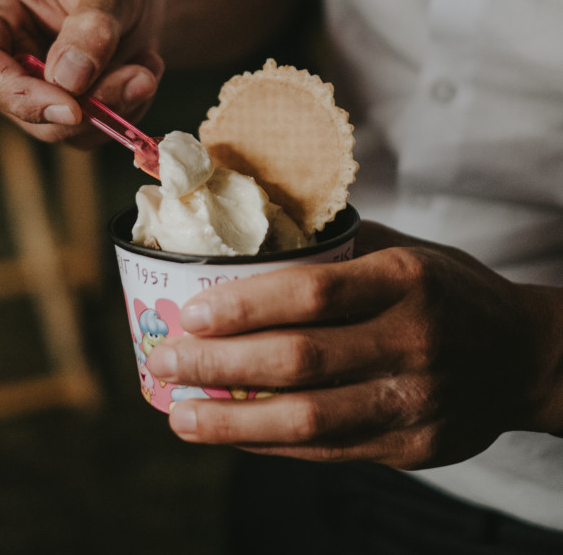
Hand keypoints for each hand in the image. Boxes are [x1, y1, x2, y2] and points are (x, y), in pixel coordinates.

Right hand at [0, 0, 164, 144]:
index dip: (23, 97)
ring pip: (54, 127)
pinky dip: (118, 113)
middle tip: (141, 79)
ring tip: (146, 69)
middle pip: (19, 106)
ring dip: (111, 107)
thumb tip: (69, 80)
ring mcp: (18, 84)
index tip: (75, 108)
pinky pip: (80, 133)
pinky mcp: (49, 108)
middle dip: (86, 104)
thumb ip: (92, 29)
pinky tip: (140, 75)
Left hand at [147, 222, 558, 466]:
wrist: (524, 356)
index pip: (312, 294)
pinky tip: (233, 434)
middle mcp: (411, 342)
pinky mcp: (412, 448)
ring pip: (308, 421)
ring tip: (179, 415)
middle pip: (299, 361)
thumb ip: (339, 248)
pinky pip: (329, 452)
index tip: (190, 311)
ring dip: (232, 422)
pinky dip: (272, 444)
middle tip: (164, 362)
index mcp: (405, 281)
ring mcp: (414, 403)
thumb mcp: (407, 250)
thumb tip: (256, 235)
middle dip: (219, 365)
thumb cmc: (452, 290)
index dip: (244, 306)